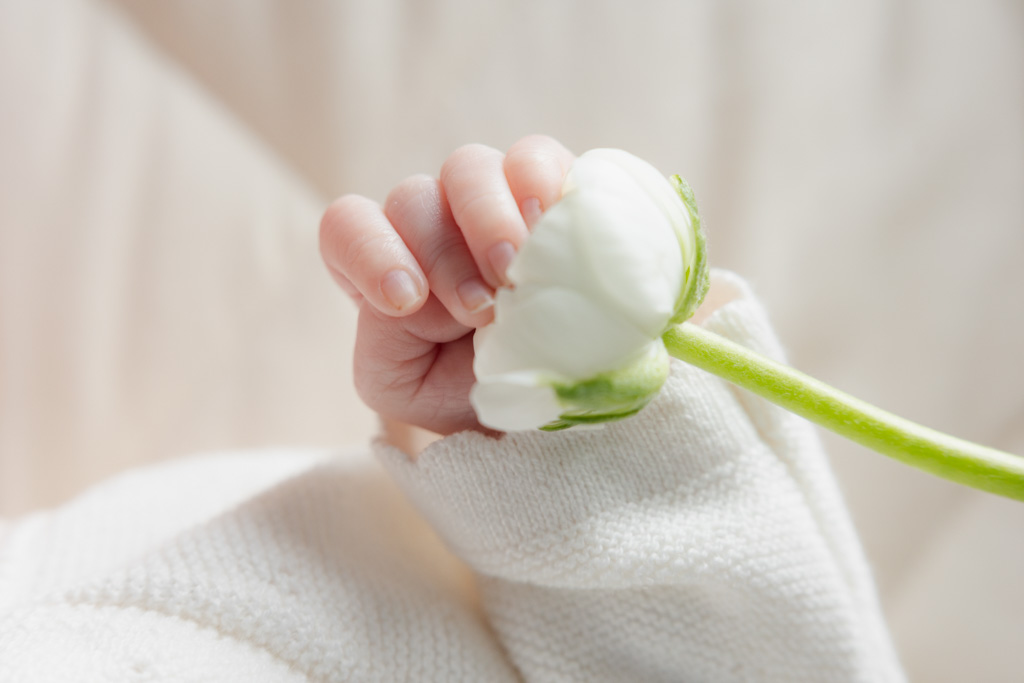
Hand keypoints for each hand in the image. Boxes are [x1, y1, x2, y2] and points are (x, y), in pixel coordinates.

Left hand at [319, 135, 574, 434]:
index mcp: (385, 263)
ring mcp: (490, 196)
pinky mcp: (548, 187)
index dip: (369, 252)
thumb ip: (385, 348)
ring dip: (488, 221)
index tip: (407, 302)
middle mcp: (432, 220)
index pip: (347, 226)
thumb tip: (419, 301)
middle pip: (412, 200)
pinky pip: (534, 156)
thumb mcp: (407, 389)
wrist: (548, 397)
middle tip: (481, 309)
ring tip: (516, 273)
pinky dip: (538, 183)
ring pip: (467, 169)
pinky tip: (549, 225)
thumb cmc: (469, 391)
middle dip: (443, 258)